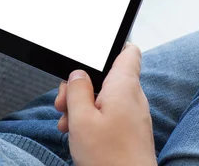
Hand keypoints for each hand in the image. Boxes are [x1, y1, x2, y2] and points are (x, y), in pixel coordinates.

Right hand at [54, 44, 155, 165]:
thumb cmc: (110, 159)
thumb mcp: (81, 119)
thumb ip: (77, 90)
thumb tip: (77, 74)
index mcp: (124, 86)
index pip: (128, 51)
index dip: (111, 46)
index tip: (90, 52)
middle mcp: (133, 97)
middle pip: (106, 76)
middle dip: (81, 87)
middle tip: (65, 103)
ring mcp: (133, 115)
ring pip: (104, 97)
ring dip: (83, 106)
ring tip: (69, 124)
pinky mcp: (130, 131)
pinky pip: (109, 114)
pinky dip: (92, 119)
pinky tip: (78, 134)